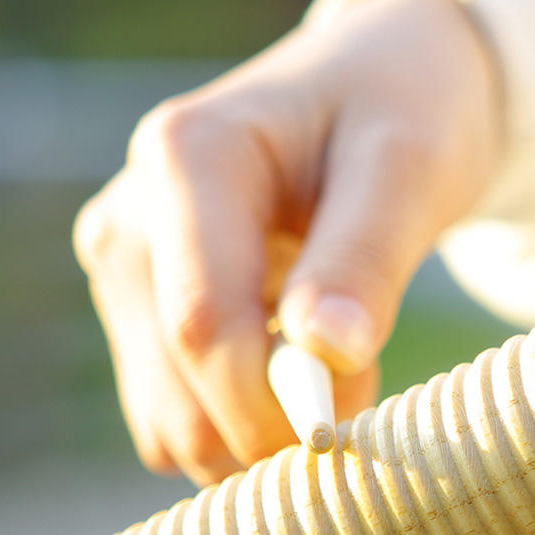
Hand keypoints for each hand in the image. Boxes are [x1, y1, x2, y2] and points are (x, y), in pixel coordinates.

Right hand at [73, 0, 500, 483]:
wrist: (371, 98)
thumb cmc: (396, 115)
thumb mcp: (408, 168)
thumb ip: (366, 258)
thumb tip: (327, 353)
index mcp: (186, 160)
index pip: (205, 328)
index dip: (273, 408)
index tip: (349, 433)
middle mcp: (131, 224)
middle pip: (181, 402)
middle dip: (276, 432)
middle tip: (359, 388)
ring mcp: (126, 280)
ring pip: (176, 432)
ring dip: (262, 435)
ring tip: (329, 364)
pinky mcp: (138, 324)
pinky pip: (180, 428)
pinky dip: (242, 429)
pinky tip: (287, 369)